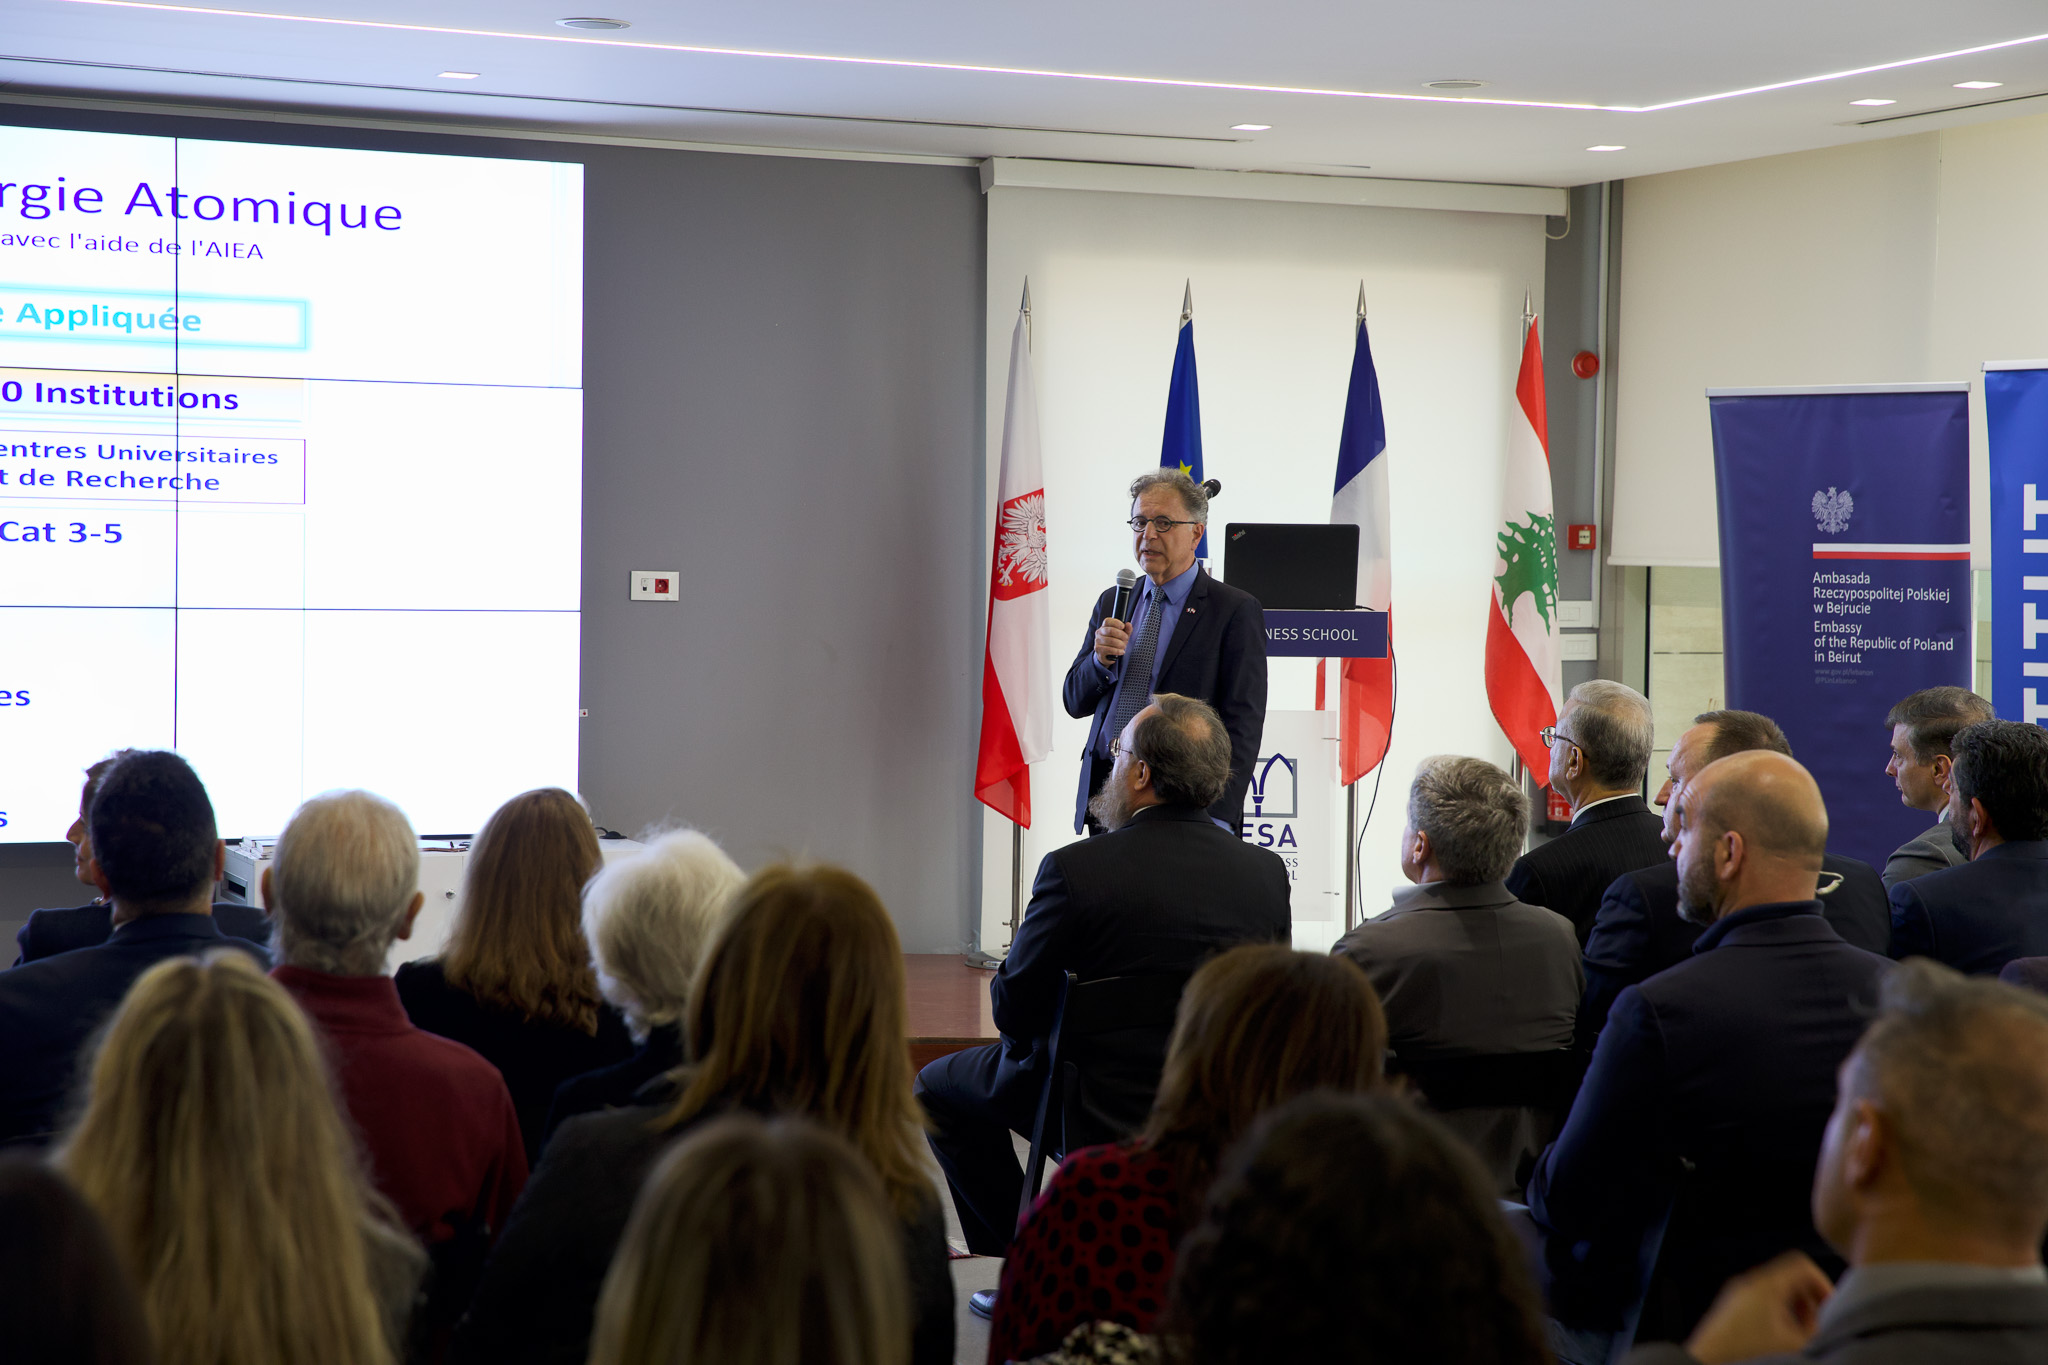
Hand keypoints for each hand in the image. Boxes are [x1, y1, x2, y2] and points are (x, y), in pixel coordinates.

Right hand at [1094, 618, 1129, 665]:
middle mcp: (1099, 632)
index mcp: (1104, 627)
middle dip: (1121, 635)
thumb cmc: (1115, 643)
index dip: (1116, 623)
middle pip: (1111, 630)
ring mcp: (1097, 641)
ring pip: (1111, 641)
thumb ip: (1127, 630)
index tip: (1123, 626)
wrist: (1107, 656)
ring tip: (1123, 646)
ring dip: (1120, 644)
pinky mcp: (1098, 649)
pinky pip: (1110, 649)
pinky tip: (1121, 651)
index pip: (1107, 621)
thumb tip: (1128, 624)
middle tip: (1126, 639)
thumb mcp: (1122, 636)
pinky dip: (1118, 651)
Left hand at [1684, 1252, 1831, 1364]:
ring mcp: (1738, 1292)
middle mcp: (1750, 1282)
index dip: (1823, 1283)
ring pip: (1777, 1289)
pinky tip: (1781, 1337)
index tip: (1831, 1306)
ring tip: (1800, 1334)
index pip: (1802, 1265)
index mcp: (1766, 1284)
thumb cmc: (1746, 1350)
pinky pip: (1762, 1299)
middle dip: (1810, 1300)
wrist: (1708, 1360)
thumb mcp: (1792, 1344)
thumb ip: (1816, 1333)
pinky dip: (1778, 1312)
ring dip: (1795, 1308)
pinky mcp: (1731, 1306)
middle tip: (1817, 1324)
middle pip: (1790, 1277)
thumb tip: (1826, 1327)